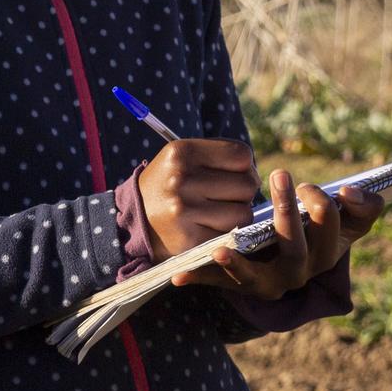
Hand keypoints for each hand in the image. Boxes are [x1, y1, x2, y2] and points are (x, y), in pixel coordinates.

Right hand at [138, 138, 266, 260]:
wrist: (134, 219)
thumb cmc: (170, 185)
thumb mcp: (183, 159)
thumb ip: (219, 156)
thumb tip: (257, 172)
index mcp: (181, 152)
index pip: (242, 155)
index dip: (244, 166)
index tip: (232, 175)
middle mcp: (181, 179)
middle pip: (247, 185)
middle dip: (243, 193)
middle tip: (225, 197)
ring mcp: (183, 210)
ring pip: (243, 214)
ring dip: (236, 216)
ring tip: (216, 213)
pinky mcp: (188, 239)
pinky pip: (230, 236)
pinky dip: (226, 234)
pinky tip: (209, 228)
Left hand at [166, 165, 385, 300]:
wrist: (264, 257)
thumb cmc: (301, 227)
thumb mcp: (329, 215)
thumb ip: (356, 205)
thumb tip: (355, 192)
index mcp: (328, 250)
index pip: (344, 232)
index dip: (346, 212)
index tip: (342, 188)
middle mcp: (301, 272)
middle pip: (301, 250)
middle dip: (293, 213)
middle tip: (285, 176)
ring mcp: (268, 282)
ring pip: (262, 275)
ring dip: (244, 257)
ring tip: (230, 239)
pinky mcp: (238, 284)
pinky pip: (219, 283)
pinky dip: (199, 278)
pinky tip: (178, 275)